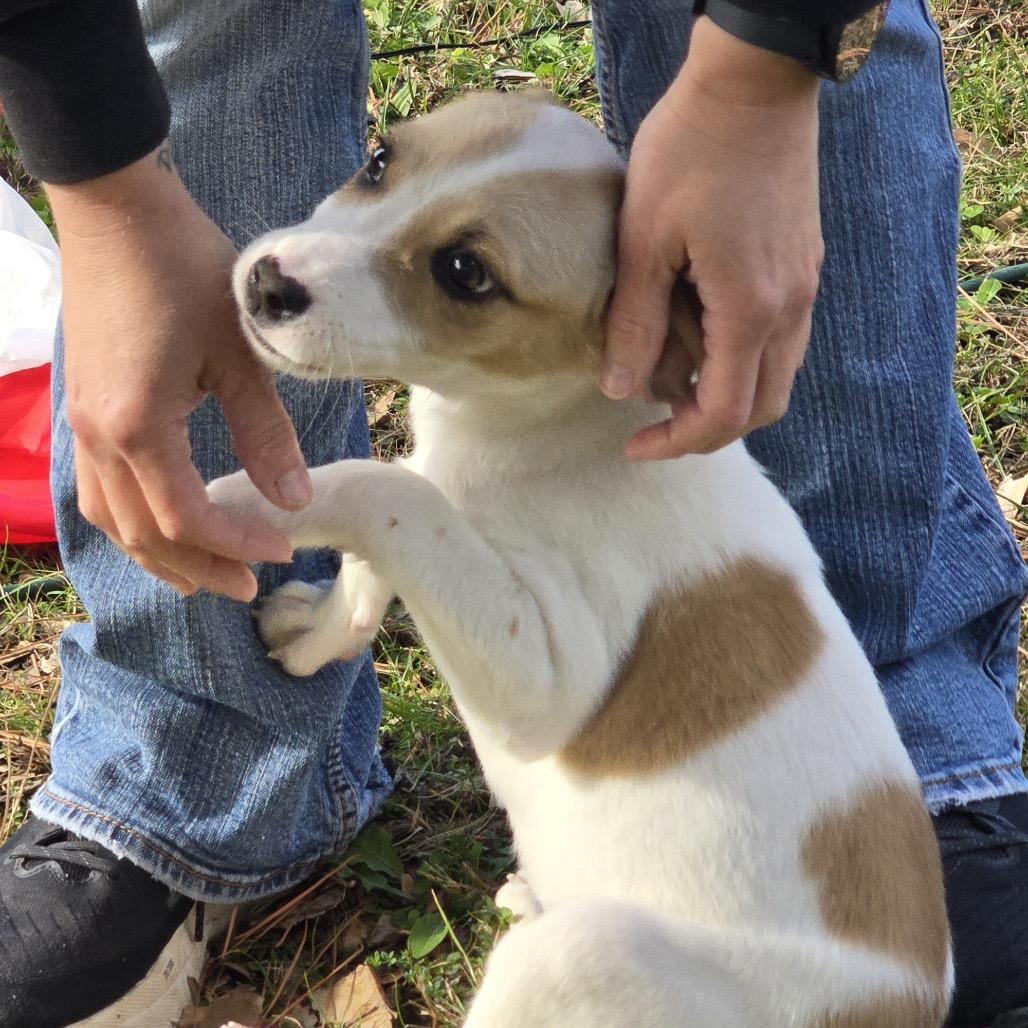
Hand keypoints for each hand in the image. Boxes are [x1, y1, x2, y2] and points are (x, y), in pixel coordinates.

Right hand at [48, 145, 309, 599]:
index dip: (236, 544)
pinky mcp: (84, 408)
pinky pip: (100, 490)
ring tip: (207, 573)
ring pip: (113, 520)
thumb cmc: (184, 269)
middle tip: (250, 585)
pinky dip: (134, 522)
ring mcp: (83, 424)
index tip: (284, 548)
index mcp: (138, 426)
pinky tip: (164, 524)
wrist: (118, 210)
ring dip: (161, 554)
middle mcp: (99, 436)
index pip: (186, 519)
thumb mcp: (240, 352)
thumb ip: (265, 432)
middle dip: (200, 568)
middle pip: (145, 534)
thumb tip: (296, 499)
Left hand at [604, 16, 823, 459]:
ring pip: (778, 380)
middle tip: (655, 428)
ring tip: (675, 392)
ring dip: (730, 401)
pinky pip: (784, 343)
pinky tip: (705, 349)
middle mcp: (790, 310)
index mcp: (750, 311)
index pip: (723, 414)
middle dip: (706, 431)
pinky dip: (747, 367)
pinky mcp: (805, 267)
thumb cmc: (691, 151)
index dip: (678, 442)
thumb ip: (635, 322)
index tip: (634, 445)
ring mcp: (805, 288)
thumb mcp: (644, 240)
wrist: (754, 83)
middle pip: (762, 409)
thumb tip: (619, 390)